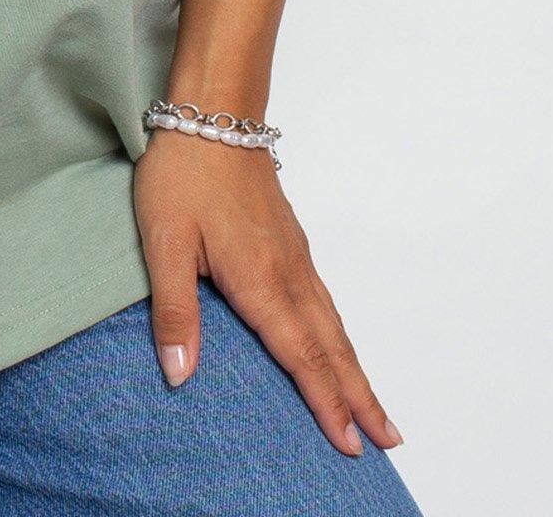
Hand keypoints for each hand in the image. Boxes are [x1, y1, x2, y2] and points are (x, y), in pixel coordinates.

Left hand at [132, 128, 401, 456]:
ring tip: (375, 407)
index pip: (299, 355)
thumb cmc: (183, 173)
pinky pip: (324, 299)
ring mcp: (294, 253)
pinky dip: (339, 334)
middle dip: (358, 396)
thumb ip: (175, 310)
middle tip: (388, 439)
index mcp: (259, 279)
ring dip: (355, 368)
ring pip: (333, 323)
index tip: (349, 442)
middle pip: (331, 346)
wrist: (212, 111)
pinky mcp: (290, 237)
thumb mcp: (163, 241)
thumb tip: (179, 374)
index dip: (324, 402)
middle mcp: (287, 271)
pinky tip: (337, 342)